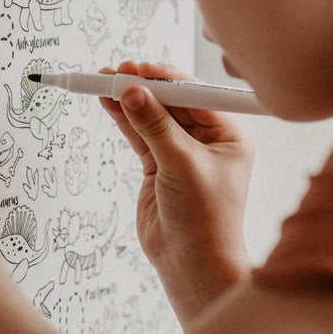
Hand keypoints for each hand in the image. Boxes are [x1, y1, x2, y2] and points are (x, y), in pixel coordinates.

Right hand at [100, 61, 254, 322]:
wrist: (193, 264)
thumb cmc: (205, 218)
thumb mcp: (182, 164)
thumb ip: (155, 126)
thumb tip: (133, 91)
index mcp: (228, 134)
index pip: (195, 94)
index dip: (166, 79)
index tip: (140, 69)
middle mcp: (207, 139)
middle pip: (172, 101)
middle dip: (145, 85)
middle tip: (118, 71)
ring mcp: (181, 151)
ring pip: (152, 116)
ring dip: (129, 99)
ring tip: (104, 79)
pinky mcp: (159, 165)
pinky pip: (139, 134)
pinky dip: (123, 118)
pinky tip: (107, 101)